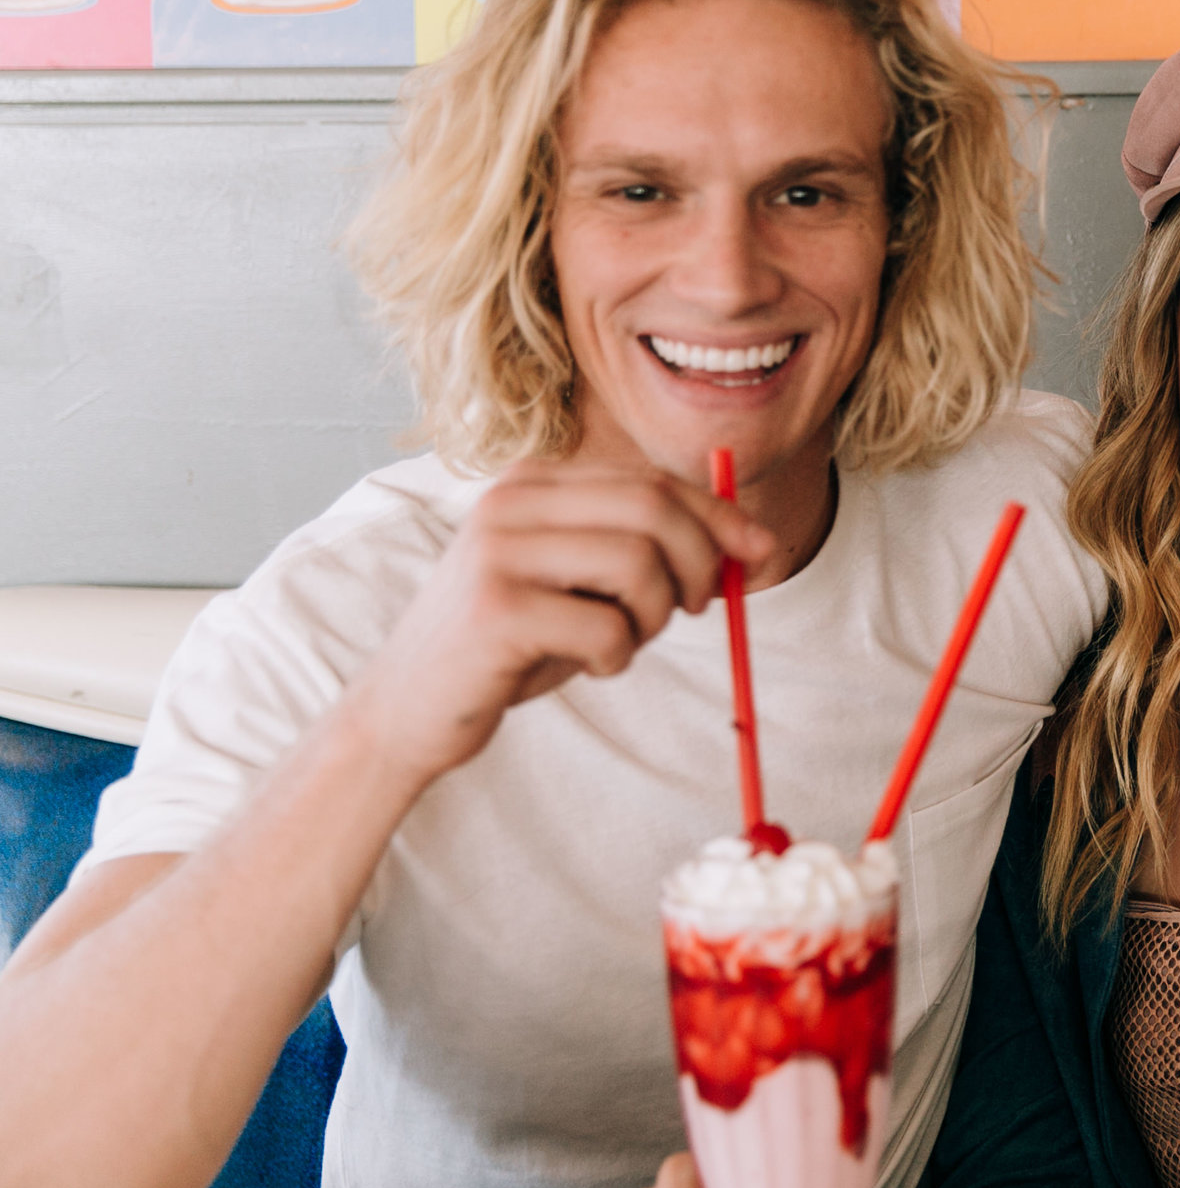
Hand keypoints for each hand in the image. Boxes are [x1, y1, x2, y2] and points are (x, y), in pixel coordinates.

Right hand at [338, 461, 773, 795]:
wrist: (409, 707)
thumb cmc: (514, 643)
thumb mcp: (585, 582)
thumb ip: (653, 552)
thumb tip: (757, 545)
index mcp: (535, 480)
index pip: (653, 480)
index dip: (721, 516)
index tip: (763, 553)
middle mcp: (511, 500)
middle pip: (654, 509)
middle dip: (702, 562)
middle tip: (698, 608)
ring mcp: (498, 550)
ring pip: (639, 565)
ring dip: (656, 616)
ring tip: (625, 641)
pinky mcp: (495, 610)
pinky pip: (607, 629)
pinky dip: (617, 656)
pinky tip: (587, 665)